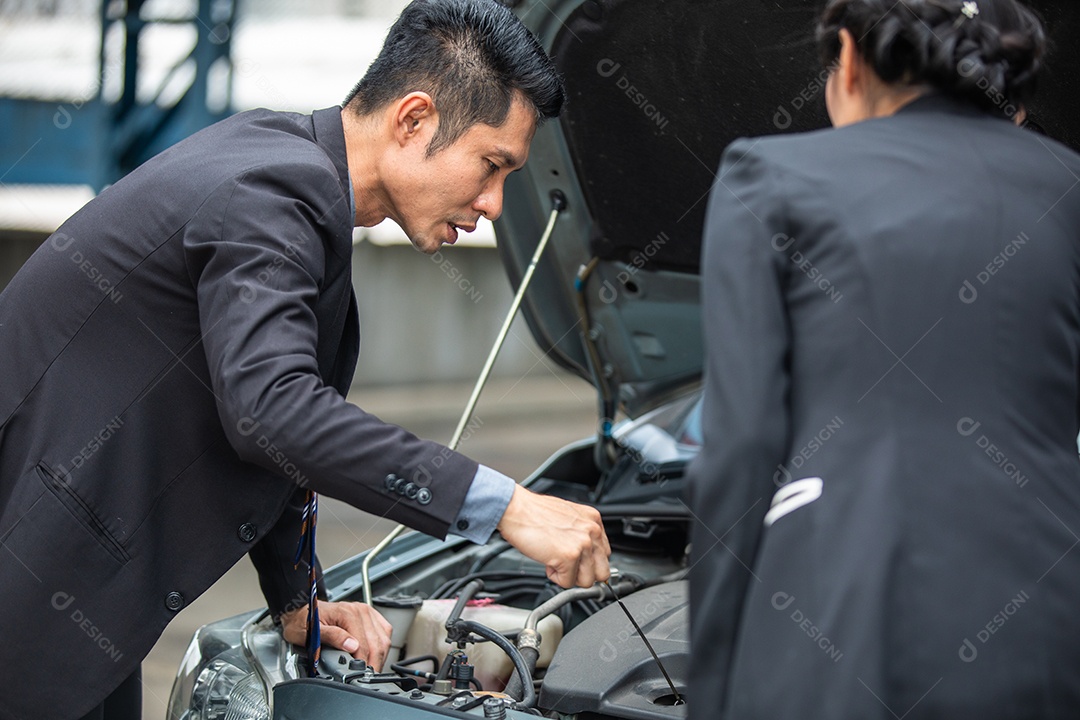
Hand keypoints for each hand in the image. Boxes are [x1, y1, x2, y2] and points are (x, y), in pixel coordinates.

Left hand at [280, 600, 392, 670]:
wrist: (303, 611)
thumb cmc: (304, 622)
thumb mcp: (312, 632)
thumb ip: (332, 637)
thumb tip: (352, 646)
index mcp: (347, 613)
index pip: (364, 644)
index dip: (363, 663)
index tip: (358, 675)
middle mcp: (360, 610)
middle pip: (377, 642)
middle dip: (373, 663)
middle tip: (365, 676)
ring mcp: (367, 612)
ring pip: (384, 639)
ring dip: (379, 656)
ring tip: (369, 668)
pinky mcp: (371, 616)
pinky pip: (385, 632)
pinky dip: (382, 646)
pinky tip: (374, 654)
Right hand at [496, 484, 610, 587]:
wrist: (516, 509)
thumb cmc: (534, 513)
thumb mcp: (568, 517)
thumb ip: (581, 535)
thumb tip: (586, 556)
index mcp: (593, 520)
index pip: (605, 555)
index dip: (588, 562)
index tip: (578, 563)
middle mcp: (592, 531)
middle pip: (602, 572)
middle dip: (583, 574)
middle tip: (567, 567)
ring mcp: (582, 544)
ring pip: (587, 581)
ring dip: (568, 576)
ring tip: (554, 559)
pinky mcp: (569, 557)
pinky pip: (567, 583)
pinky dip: (554, 576)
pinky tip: (547, 560)